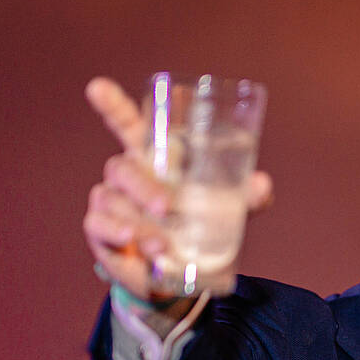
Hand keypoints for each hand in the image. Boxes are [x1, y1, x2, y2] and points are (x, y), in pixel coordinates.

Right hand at [81, 77, 273, 305]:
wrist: (181, 271)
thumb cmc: (200, 225)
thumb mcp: (228, 209)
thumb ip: (245, 195)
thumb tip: (261, 184)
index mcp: (152, 158)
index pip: (127, 126)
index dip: (112, 106)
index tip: (97, 87)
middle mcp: (126, 175)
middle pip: (121, 168)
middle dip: (142, 186)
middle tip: (167, 207)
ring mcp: (110, 202)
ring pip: (112, 201)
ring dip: (136, 223)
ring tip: (161, 244)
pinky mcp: (101, 231)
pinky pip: (100, 227)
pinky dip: (117, 234)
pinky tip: (134, 243)